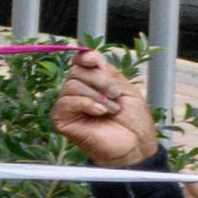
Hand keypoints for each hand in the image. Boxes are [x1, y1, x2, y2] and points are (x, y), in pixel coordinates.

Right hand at [51, 51, 158, 169]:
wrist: (135, 145)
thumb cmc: (133, 120)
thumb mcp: (126, 88)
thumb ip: (107, 71)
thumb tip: (87, 53)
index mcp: (93, 82)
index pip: (80, 62)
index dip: (85, 57)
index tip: (95, 61)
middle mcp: (78, 92)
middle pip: (76, 72)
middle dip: (99, 80)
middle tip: (115, 95)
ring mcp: (68, 106)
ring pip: (71, 86)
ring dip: (96, 95)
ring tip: (111, 109)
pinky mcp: (62, 120)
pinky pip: (66, 102)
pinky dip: (86, 104)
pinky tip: (100, 113)